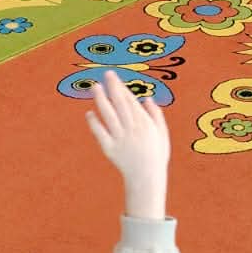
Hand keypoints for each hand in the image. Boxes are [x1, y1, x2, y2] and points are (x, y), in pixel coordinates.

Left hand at [86, 70, 169, 220]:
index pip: (130, 101)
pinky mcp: (109, 149)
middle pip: (120, 104)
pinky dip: (94, 123)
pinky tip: (89, 113)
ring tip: (95, 87)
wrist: (146, 178)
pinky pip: (100, 133)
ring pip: (108, 115)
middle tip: (106, 74)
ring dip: (101, 99)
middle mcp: (131, 128)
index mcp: (144, 123)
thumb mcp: (162, 133)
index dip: (122, 87)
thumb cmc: (156, 155)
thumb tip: (147, 98)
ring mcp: (120, 138)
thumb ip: (155, 115)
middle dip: (113, 87)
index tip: (115, 77)